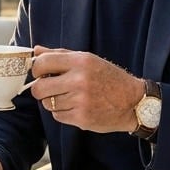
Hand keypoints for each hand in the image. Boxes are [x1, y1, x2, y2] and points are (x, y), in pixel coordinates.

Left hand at [30, 47, 144, 132]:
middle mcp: (79, 80)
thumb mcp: (87, 59)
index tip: (39, 73)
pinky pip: (57, 116)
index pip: (42, 63)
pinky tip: (75, 107)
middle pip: (38, 88)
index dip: (35, 70)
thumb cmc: (108, 78)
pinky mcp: (82, 118)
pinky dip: (62, 112)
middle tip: (48, 88)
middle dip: (39, 89)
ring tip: (68, 97)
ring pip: (47, 103)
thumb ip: (60, 54)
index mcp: (80, 62)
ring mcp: (80, 101)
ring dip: (53, 101)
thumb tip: (35, 51)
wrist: (133, 102)